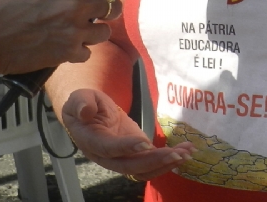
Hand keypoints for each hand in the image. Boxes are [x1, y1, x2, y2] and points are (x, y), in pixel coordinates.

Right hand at [0, 0, 142, 74]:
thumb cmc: (6, 10)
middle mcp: (78, 3)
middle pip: (112, 6)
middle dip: (107, 10)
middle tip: (93, 13)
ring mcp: (76, 29)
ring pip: (104, 31)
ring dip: (93, 32)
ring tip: (71, 33)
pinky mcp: (70, 52)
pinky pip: (87, 51)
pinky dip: (78, 51)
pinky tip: (61, 48)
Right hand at [62, 88, 194, 179]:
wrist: (90, 113)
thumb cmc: (84, 104)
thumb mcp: (80, 98)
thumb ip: (82, 103)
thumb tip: (85, 111)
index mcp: (91, 141)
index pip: (109, 148)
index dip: (126, 148)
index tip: (145, 143)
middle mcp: (107, 156)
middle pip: (130, 166)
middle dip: (154, 161)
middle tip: (176, 154)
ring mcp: (121, 158)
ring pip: (143, 169)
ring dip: (165, 164)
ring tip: (186, 153)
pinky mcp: (134, 155)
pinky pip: (151, 163)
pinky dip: (168, 159)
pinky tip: (186, 151)